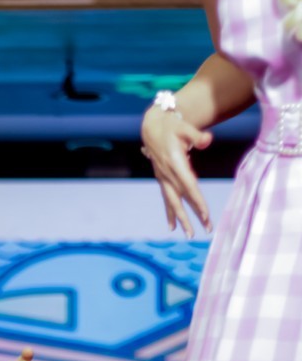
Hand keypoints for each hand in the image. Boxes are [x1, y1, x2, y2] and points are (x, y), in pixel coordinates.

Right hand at [141, 105, 212, 237]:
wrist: (152, 127)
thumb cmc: (172, 126)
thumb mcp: (184, 127)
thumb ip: (196, 135)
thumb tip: (207, 140)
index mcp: (175, 164)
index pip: (189, 186)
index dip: (197, 201)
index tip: (206, 214)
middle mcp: (168, 174)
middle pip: (182, 199)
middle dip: (193, 215)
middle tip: (205, 229)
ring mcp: (163, 179)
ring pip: (173, 203)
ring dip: (181, 219)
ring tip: (189, 235)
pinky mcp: (162, 180)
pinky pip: (166, 200)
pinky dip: (170, 213)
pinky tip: (172, 227)